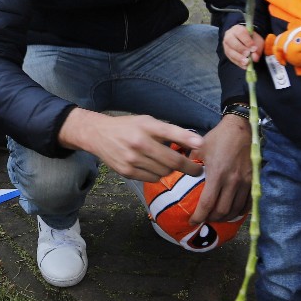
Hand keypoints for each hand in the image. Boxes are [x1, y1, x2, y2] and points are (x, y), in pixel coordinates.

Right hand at [58, 109, 202, 182]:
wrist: (98, 135)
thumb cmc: (128, 127)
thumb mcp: (147, 121)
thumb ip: (168, 131)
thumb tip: (194, 143)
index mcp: (145, 126)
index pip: (170, 132)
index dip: (187, 139)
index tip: (201, 145)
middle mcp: (139, 142)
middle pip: (172, 160)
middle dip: (189, 167)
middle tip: (197, 170)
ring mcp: (132, 159)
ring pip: (164, 172)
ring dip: (170, 170)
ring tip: (169, 164)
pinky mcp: (127, 171)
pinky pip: (152, 178)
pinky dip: (158, 175)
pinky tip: (154, 168)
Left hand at [189, 115, 252, 224]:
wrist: (241, 128)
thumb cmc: (218, 137)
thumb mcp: (199, 149)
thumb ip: (189, 162)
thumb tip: (178, 171)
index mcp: (217, 174)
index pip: (208, 203)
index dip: (199, 216)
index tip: (193, 221)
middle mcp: (232, 181)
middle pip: (222, 210)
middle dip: (211, 219)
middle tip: (204, 220)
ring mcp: (245, 182)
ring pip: (235, 209)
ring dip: (225, 217)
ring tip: (216, 217)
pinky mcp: (253, 180)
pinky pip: (248, 202)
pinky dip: (240, 211)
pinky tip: (232, 212)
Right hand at [223, 25, 262, 67]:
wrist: (245, 40)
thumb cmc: (252, 39)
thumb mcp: (257, 41)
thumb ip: (257, 48)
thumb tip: (255, 58)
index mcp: (238, 29)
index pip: (240, 33)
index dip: (247, 41)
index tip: (254, 48)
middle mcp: (229, 35)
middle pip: (231, 41)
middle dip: (240, 49)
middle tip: (248, 54)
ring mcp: (226, 44)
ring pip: (229, 51)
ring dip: (238, 57)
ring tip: (246, 62)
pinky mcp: (226, 53)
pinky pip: (230, 58)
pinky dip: (238, 63)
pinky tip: (244, 66)